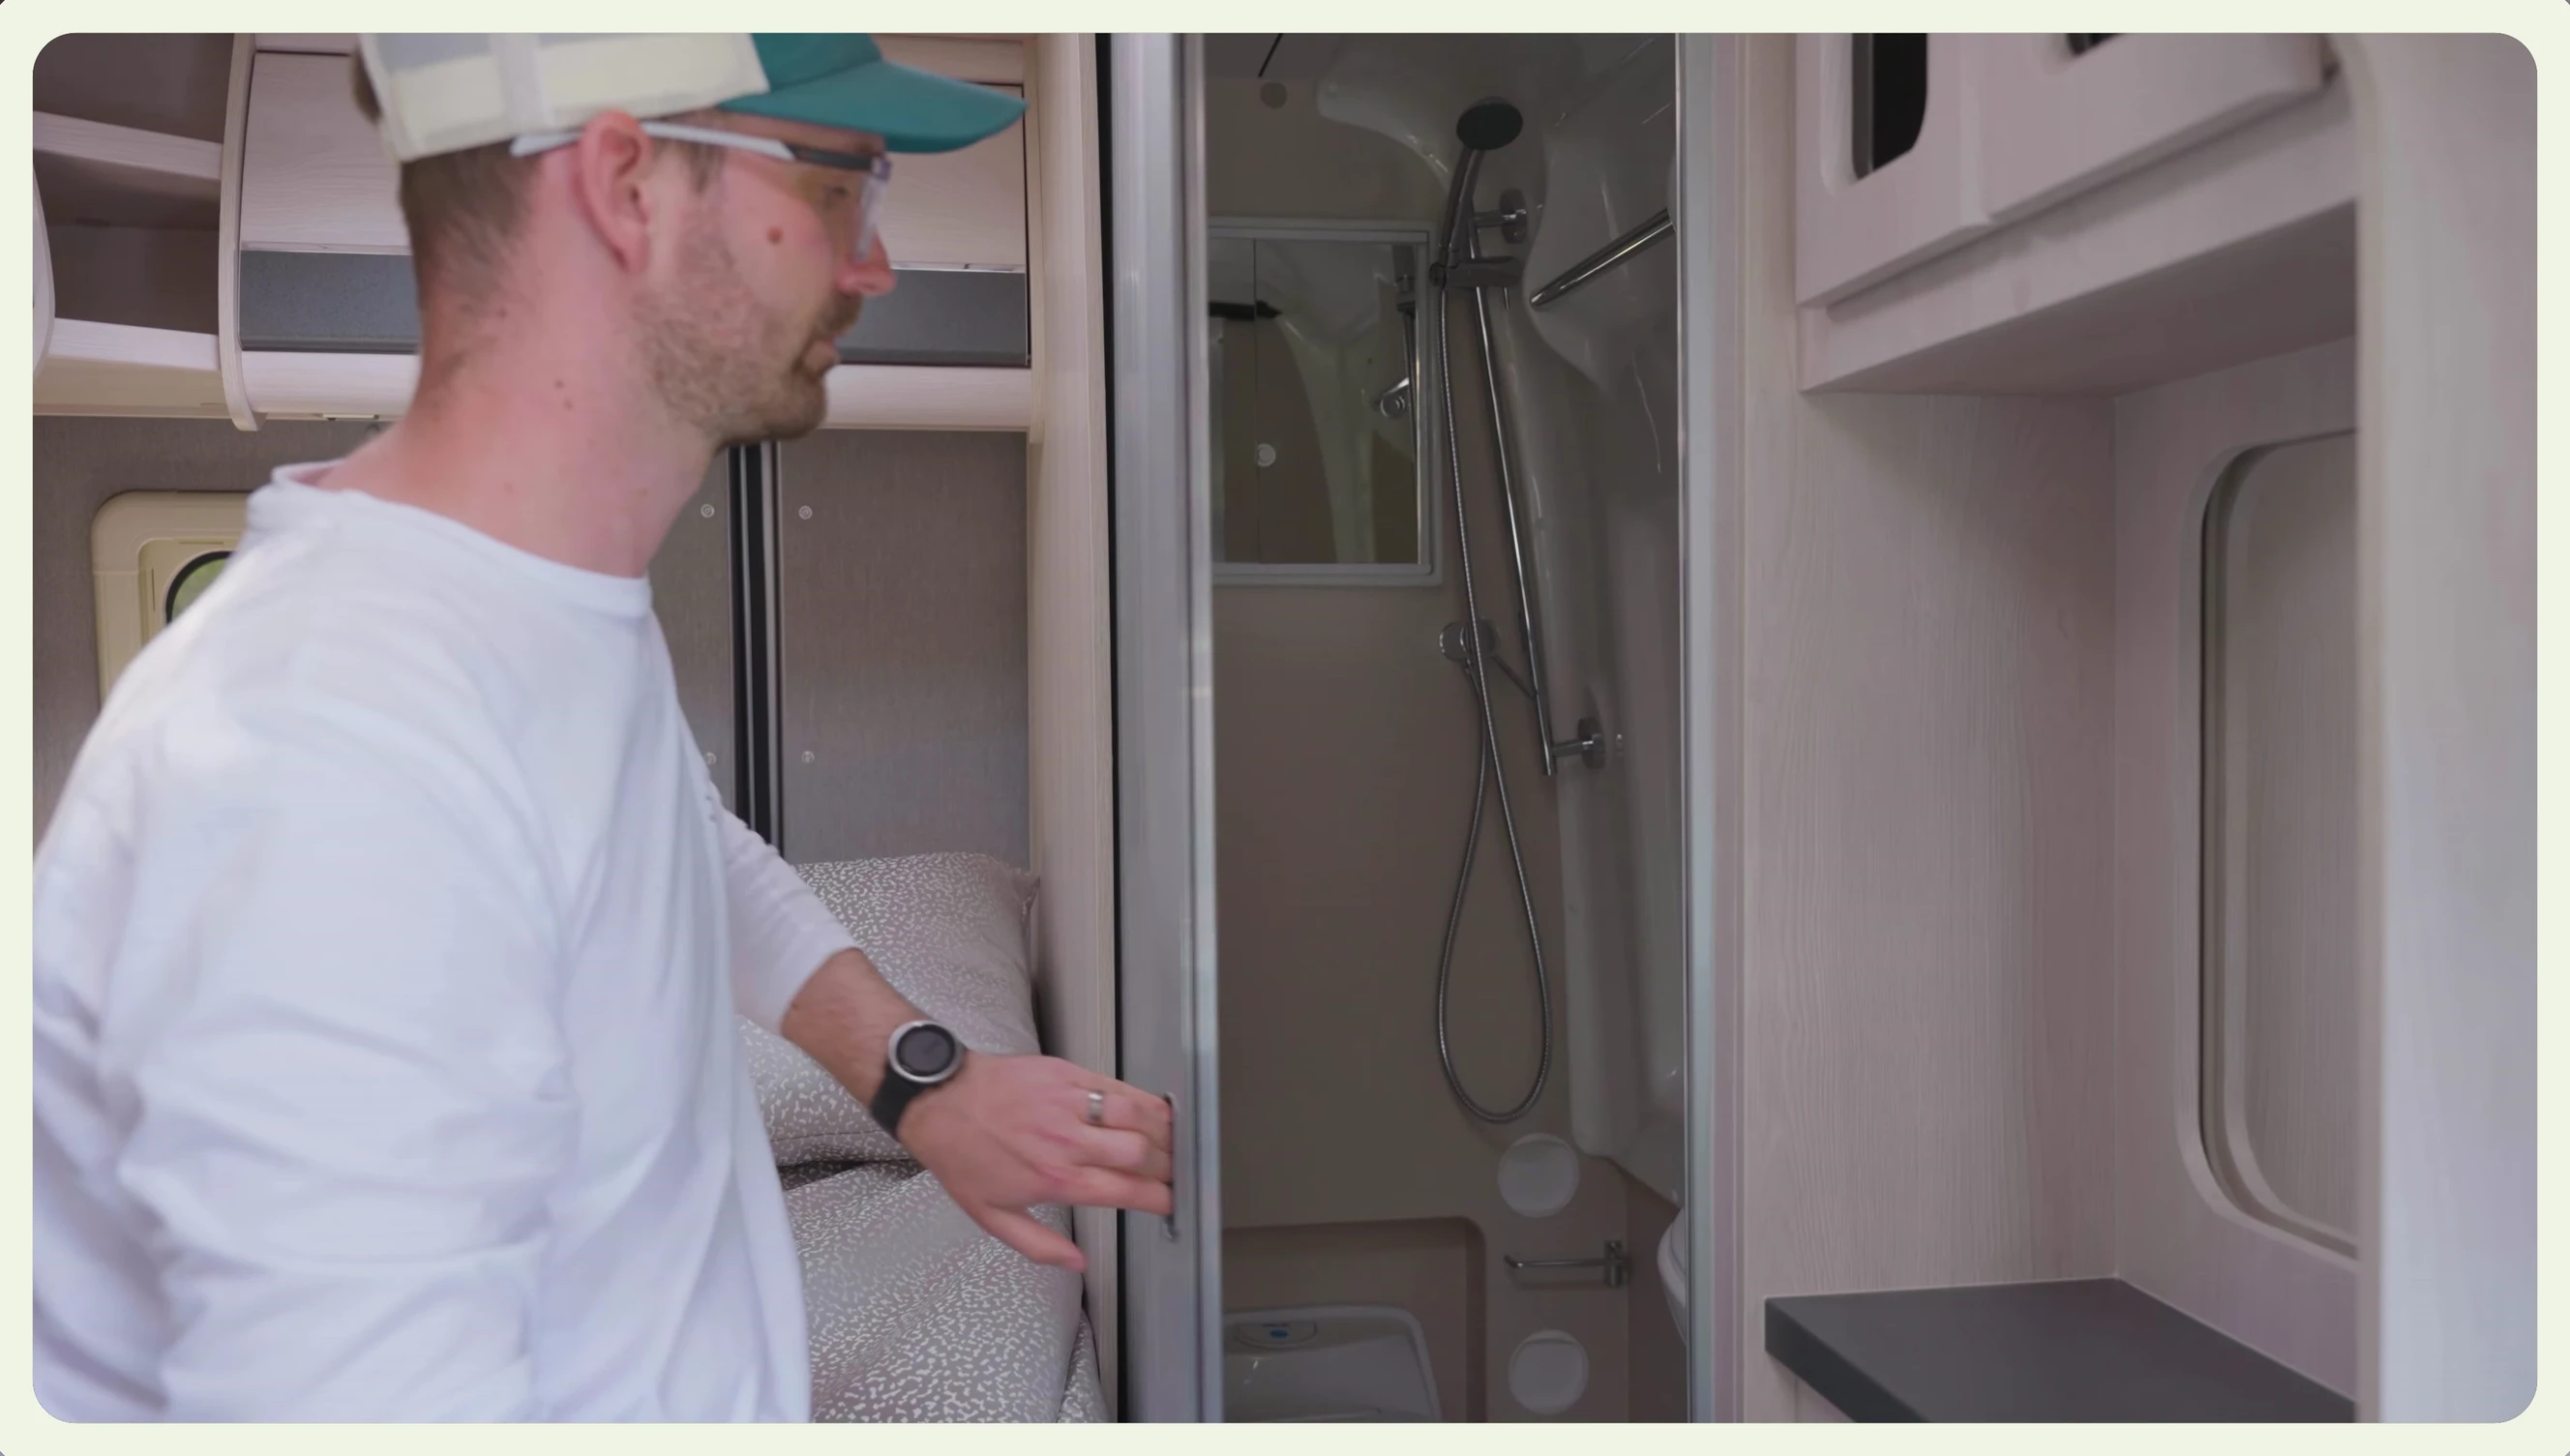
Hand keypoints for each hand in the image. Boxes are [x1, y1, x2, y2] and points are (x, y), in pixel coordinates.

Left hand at [898, 1053, 1174, 1271]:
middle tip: (1173, 1173)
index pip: (1127, 1191)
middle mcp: (1068, 1142)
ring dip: (1163, 1131)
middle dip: (1167, 1167)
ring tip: (1172, 1142)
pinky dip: (1142, 1099)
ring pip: (1137, 1116)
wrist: (940, 1102)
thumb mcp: (992, 1216)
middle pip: (1141, 1154)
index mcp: (1056, 1180)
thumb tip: (1077, 1263)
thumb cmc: (964, 1156)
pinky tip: (1153, 1109)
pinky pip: (1116, 1086)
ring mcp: (1069, 1104)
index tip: (1170, 1202)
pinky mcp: (1066, 1074)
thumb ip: (1040, 1245)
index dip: (1159, 1198)